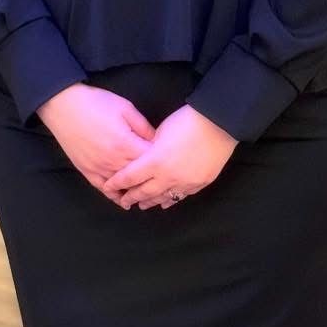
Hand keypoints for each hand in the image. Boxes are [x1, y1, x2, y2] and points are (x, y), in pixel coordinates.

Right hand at [36, 83, 155, 197]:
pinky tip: (124, 201)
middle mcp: (113, 161)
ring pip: (122, 187)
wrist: (63, 105)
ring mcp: (99, 168)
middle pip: (139, 177)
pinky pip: (103, 188)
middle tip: (165, 181)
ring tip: (149, 195)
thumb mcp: (126, 108)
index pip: (152, 161)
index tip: (171, 162)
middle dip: (152, 179)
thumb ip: (144, 127)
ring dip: (136, 191)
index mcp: (126, 144)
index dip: (163, 161)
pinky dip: (114, 196)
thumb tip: (158, 142)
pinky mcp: (86, 170)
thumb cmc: (96, 102)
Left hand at [103, 104, 237, 209]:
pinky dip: (170, 199)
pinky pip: (181, 196)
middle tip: (123, 201)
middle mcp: (167, 176)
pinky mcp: (200, 183)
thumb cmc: (186, 121)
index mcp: (154, 161)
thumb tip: (144, 156)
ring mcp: (185, 182)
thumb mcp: (160, 131)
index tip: (108, 187)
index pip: (129, 177)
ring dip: (151, 201)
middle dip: (132, 197)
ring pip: (163, 198)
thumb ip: (148, 147)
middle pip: (144, 192)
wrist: (219, 124)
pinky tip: (165, 202)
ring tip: (142, 205)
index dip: (116, 184)